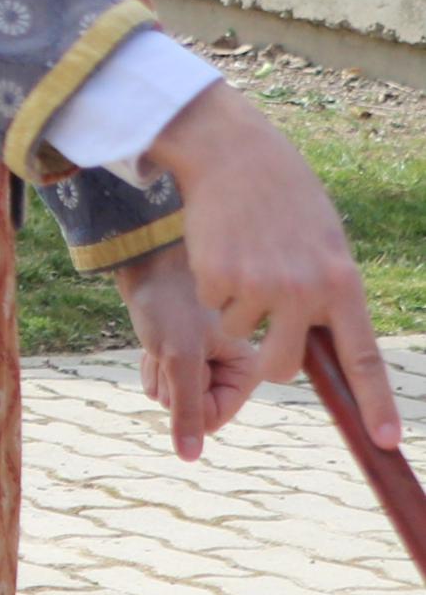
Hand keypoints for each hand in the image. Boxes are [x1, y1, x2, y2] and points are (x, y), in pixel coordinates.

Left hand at [117, 245, 264, 461]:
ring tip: (161, 338)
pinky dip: (151, 364)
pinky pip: (164, 381)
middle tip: (170, 345)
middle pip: (192, 407)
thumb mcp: (179, 359)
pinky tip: (153, 341)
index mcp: (249, 368)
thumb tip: (189, 456)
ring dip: (159, 371)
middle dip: (171, 382)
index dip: (186, 398)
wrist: (144, 264)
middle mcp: (234, 368)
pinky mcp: (188, 356)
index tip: (182, 363)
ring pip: (173, 396)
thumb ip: (187, 409)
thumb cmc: (168, 304)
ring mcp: (210, 363)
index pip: (213, 416)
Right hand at [146, 79, 397, 446]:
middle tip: (264, 338)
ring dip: (235, 308)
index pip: (362, 356)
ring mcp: (257, 285)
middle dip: (269, 361)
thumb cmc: (286, 197)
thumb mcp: (324, 243)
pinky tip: (221, 247)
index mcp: (341, 282)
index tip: (383, 440)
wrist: (233, 153)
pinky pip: (211, 304)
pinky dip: (211, 284)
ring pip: (238, 332)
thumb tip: (322, 346)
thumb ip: (328, 291)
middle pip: (283, 365)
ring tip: (243, 259)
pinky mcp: (215, 277)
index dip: (375, 402)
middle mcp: (303, 290)